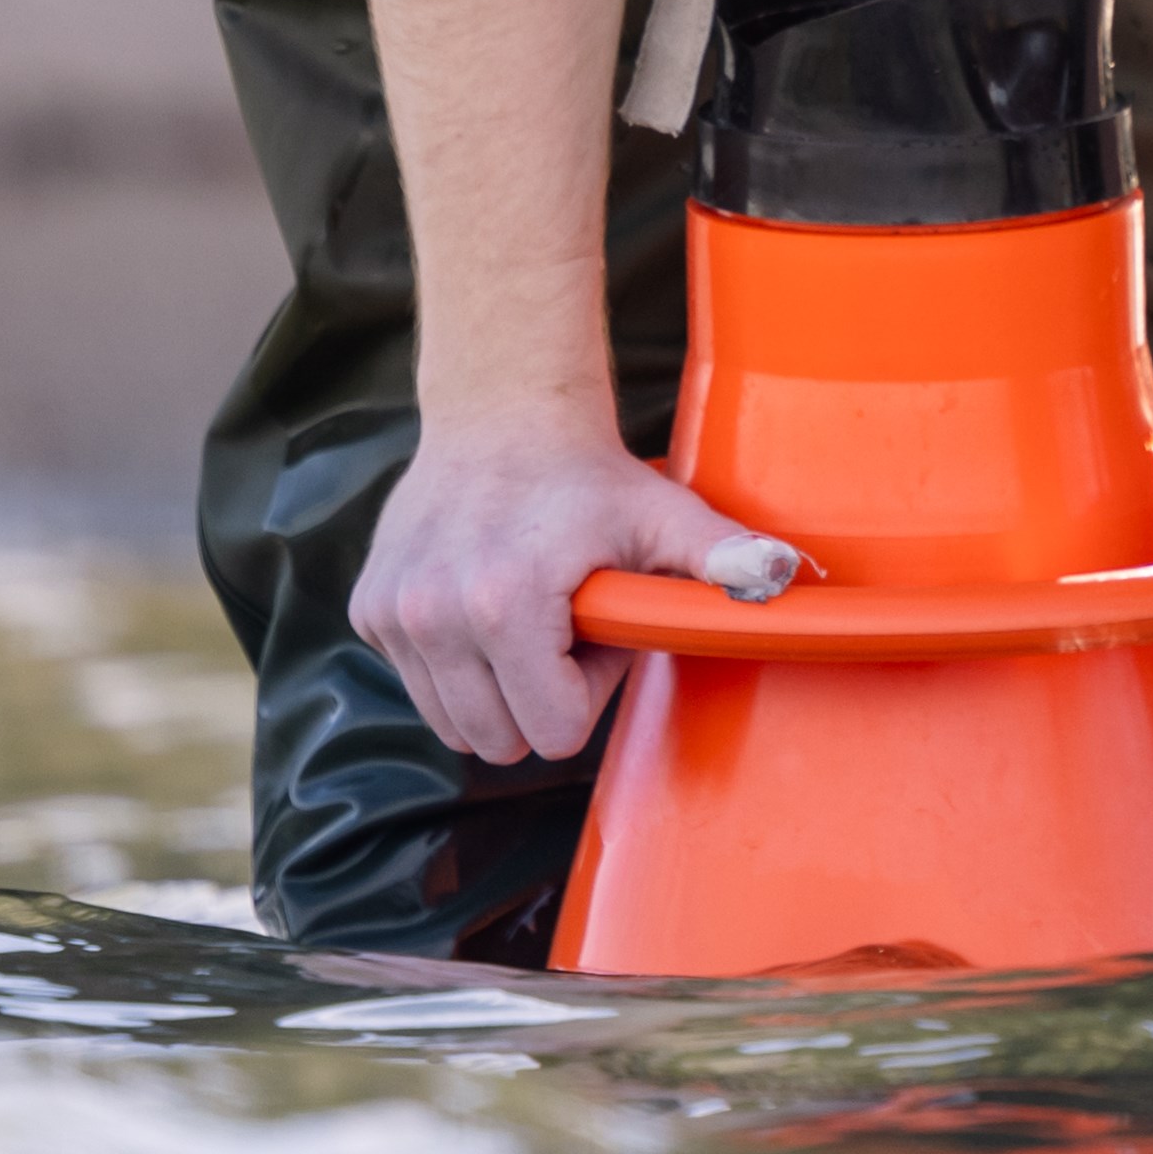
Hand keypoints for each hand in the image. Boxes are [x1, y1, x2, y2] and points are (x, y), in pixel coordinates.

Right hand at [360, 414, 794, 766]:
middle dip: (544, 696)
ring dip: (501, 685)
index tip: (599, 625)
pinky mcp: (368, 612)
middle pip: (499, 740)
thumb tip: (784, 578)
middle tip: (568, 624)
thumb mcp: (663, 513)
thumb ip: (721, 556)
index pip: (553, 730)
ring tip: (532, 613)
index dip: (589, 688)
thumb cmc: (589, 475)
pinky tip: (489, 603)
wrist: (501, 414)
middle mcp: (433, 617)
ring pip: (454, 724)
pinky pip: (420, 685)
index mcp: (503, 607)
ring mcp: (392, 617)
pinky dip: (458, 664)